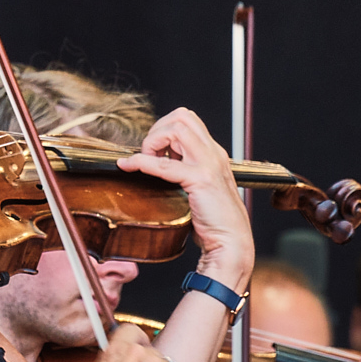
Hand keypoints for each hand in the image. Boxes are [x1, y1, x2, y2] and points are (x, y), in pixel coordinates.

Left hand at [116, 108, 251, 292]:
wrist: (231, 245)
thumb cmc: (214, 223)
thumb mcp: (199, 190)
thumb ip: (185, 173)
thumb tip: (159, 163)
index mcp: (214, 154)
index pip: (188, 121)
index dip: (164, 129)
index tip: (153, 151)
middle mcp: (213, 154)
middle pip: (182, 117)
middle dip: (157, 129)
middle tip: (147, 153)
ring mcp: (209, 165)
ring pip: (176, 129)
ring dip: (152, 141)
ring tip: (142, 160)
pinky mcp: (200, 180)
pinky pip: (164, 164)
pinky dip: (141, 162)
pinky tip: (129, 166)